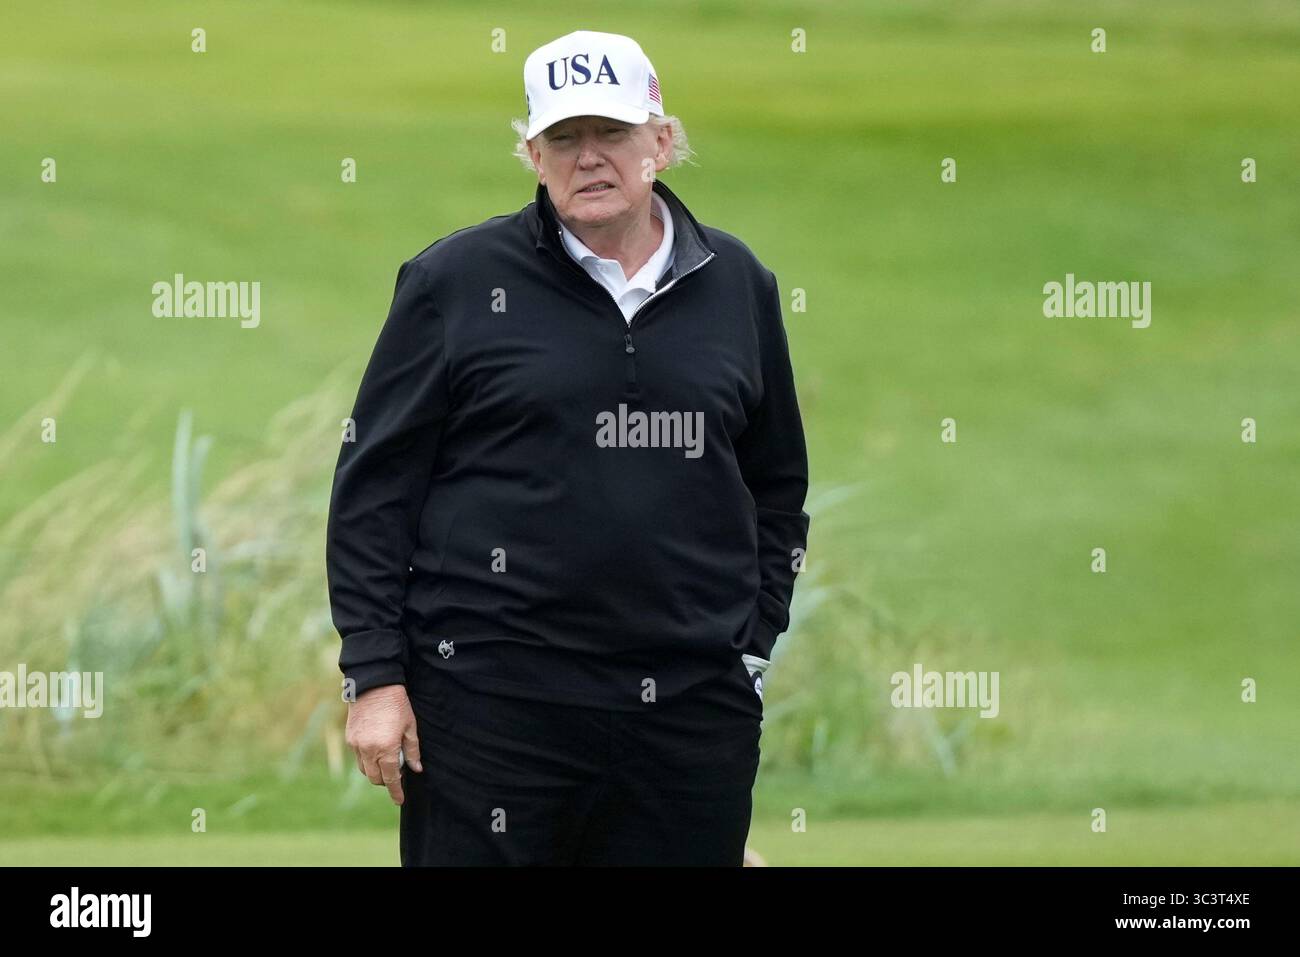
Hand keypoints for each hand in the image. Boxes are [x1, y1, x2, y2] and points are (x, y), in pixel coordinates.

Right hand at [345, 684, 422, 805]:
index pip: (391, 779)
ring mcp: (357, 745)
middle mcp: (369, 750)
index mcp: (386, 749)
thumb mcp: (410, 726)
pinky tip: (376, 749)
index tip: (399, 800)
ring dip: (375, 771)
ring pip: (364, 769)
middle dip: (386, 780)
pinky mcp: (350, 738)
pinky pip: (358, 757)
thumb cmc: (397, 704)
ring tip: (386, 760)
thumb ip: (412, 750)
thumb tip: (416, 769)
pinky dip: (367, 759)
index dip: (395, 792)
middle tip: (397, 773)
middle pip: (375, 778)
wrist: (375, 685)